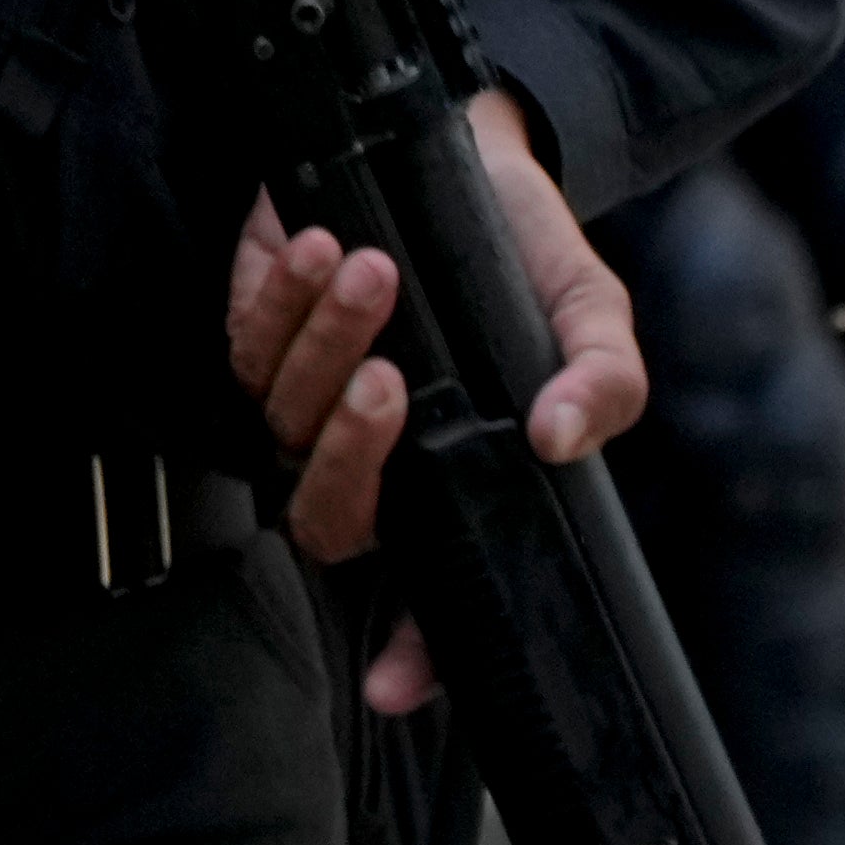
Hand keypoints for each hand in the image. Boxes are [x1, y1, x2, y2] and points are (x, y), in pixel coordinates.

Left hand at [229, 88, 639, 715]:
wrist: (464, 154)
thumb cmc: (524, 258)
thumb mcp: (589, 315)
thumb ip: (600, 381)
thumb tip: (559, 438)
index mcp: (450, 482)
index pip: (425, 597)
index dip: (410, 654)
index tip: (389, 689)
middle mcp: (372, 459)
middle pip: (328, 520)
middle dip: (352, 455)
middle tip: (395, 380)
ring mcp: (306, 400)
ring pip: (284, 418)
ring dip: (326, 343)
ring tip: (375, 272)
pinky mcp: (256, 333)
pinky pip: (245, 342)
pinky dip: (281, 296)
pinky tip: (317, 245)